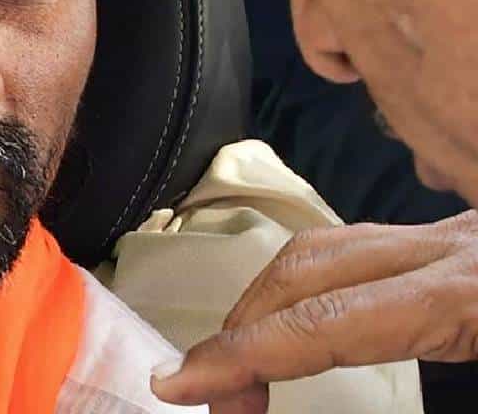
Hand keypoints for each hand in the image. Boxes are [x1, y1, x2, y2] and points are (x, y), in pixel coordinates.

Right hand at [151, 210, 477, 413]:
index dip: (240, 352)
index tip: (180, 383)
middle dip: (240, 330)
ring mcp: (451, 235)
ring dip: (262, 302)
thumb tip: (302, 354)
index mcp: (465, 293)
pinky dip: (305, 282)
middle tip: (213, 394)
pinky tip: (296, 319)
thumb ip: (436, 393)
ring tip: (242, 362)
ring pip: (320, 247)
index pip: (323, 321)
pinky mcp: (454, 240)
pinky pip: (355, 246)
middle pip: (303, 270)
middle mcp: (450, 249)